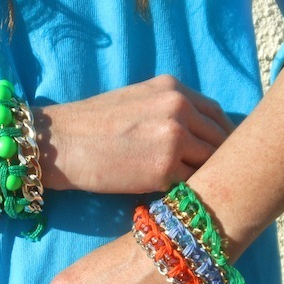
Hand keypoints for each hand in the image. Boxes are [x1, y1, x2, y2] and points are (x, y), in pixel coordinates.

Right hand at [35, 74, 233, 193]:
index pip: (215, 113)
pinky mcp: (164, 168)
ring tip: (200, 189)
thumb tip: (195, 133)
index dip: (222, 135)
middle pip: (220, 138)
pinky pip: (191, 182)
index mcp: (172, 88)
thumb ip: (169, 109)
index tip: (222, 152)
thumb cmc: (91, 125)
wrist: (61, 143)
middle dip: (220, 158)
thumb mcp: (136, 100)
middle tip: (219, 177)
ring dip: (206, 176)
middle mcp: (178, 107)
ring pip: (210, 162)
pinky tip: (179, 195)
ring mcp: (174, 137)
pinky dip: (187, 190)